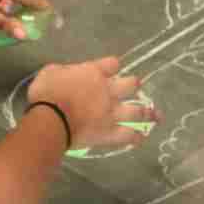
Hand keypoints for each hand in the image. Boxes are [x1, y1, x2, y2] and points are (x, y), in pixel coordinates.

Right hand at [26, 55, 155, 151]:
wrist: (51, 119)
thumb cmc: (47, 93)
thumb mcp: (51, 72)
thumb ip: (64, 71)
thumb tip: (67, 74)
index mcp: (94, 73)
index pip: (113, 64)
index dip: (113, 66)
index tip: (112, 69)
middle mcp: (108, 90)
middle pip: (131, 84)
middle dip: (134, 86)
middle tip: (136, 88)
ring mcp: (112, 112)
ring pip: (137, 111)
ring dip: (148, 113)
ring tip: (156, 115)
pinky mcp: (110, 132)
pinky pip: (128, 135)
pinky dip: (136, 137)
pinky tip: (142, 139)